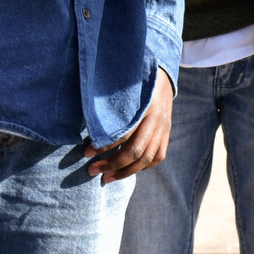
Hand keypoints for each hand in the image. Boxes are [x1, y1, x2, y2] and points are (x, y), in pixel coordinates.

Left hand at [85, 68, 173, 183]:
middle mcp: (155, 119)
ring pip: (146, 158)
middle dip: (112, 164)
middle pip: (135, 150)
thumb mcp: (122, 91)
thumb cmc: (133, 83)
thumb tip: (88, 130)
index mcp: (143, 106)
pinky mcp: (167, 132)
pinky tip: (128, 170)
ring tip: (107, 177)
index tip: (86, 153)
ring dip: (125, 172)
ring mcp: (163, 127)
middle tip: (92, 170)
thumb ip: (109, 108)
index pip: (123, 133)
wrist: (160, 76)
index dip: (103, 146)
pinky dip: (143, 167)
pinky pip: (158, 156)